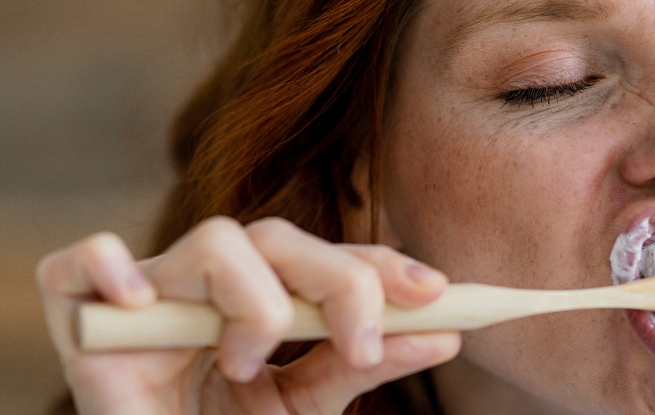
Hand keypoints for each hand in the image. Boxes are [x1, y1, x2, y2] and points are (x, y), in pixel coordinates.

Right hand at [37, 216, 460, 414]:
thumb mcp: (304, 409)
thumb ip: (360, 367)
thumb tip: (445, 335)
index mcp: (259, 302)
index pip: (325, 258)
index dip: (382, 265)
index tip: (436, 293)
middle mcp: (208, 288)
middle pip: (281, 236)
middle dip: (342, 282)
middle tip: (363, 345)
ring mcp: (147, 297)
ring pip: (215, 241)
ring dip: (254, 303)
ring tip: (245, 366)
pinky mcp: (82, 317)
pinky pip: (81, 261)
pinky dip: (108, 268)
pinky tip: (140, 305)